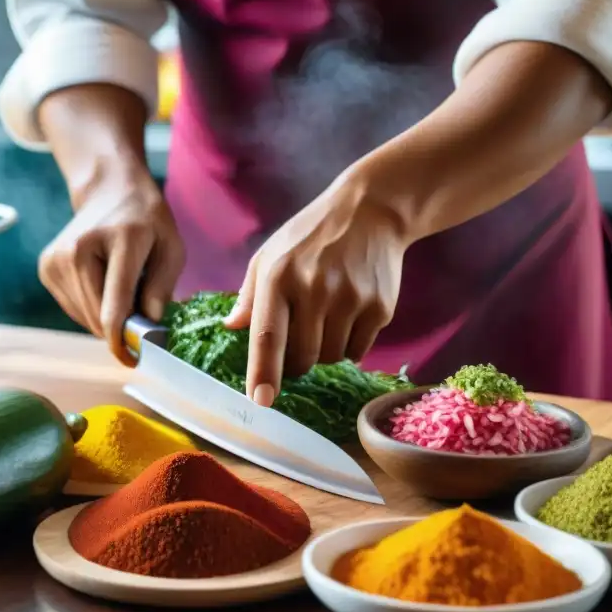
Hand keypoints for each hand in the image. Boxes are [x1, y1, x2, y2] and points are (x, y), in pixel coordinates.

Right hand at [39, 170, 184, 361]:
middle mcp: (79, 250)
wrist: (108, 190)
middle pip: (97, 317)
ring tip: (121, 289)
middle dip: (120, 328)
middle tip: (140, 317)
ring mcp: (57, 259)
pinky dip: (91, 308)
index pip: (114, 306)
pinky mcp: (46, 268)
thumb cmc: (146, 220)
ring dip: (105, 318)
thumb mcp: (171, 247)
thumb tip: (148, 325)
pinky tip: (102, 284)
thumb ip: (163, 287)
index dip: (122, 340)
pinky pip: (73, 308)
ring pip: (84, 317)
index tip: (132, 360)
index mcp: (120, 240)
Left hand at [223, 164, 406, 406]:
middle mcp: (314, 288)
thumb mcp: (270, 254)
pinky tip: (348, 315)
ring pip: (331, 357)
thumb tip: (231, 326)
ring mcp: (350, 298)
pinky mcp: (379, 306)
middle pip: (302, 357)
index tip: (260, 401)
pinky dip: (350, 344)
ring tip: (326, 319)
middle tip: (298, 342)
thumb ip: (249, 293)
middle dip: (295, 362)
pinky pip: (358, 350)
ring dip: (324, 351)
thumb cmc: (310, 236)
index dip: (263, 372)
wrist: (371, 210)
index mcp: (278, 276)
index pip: (267, 335)